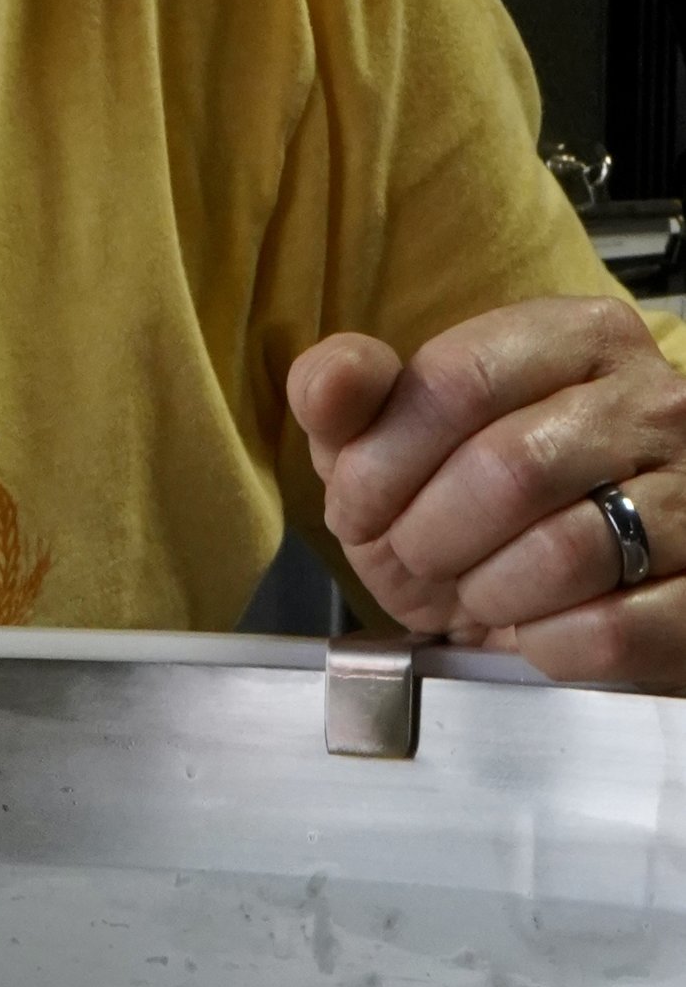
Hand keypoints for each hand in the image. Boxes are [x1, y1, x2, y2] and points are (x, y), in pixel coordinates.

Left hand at [288, 297, 685, 685]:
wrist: (562, 608)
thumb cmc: (475, 518)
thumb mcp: (393, 452)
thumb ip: (350, 400)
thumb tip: (333, 377)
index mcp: (578, 340)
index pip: (459, 380)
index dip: (382, 461)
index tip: (359, 507)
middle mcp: (655, 403)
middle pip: (508, 468)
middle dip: (431, 537)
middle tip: (422, 559)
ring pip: (566, 551)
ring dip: (489, 593)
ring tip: (483, 591)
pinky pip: (611, 630)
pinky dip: (546, 647)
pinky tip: (536, 632)